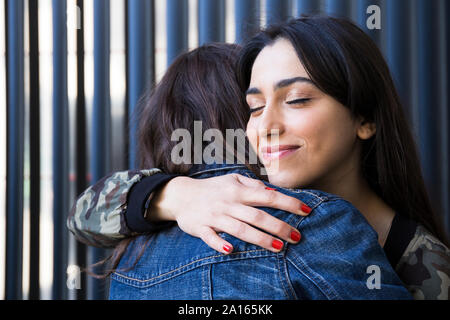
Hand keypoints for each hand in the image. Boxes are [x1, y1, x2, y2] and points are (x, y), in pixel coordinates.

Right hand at [149, 173, 311, 253]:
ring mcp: (215, 216)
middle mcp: (229, 203)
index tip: (306, 211)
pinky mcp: (201, 227)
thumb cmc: (212, 188)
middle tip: (297, 238)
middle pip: (258, 216)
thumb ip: (252, 184)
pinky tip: (231, 250)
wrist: (180, 194)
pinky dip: (220, 243)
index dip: (289, 203)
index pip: (269, 196)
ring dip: (260, 239)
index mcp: (239, 190)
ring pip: (240, 229)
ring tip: (278, 248)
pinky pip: (211, 237)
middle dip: (279, 227)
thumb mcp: (232, 179)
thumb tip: (273, 191)